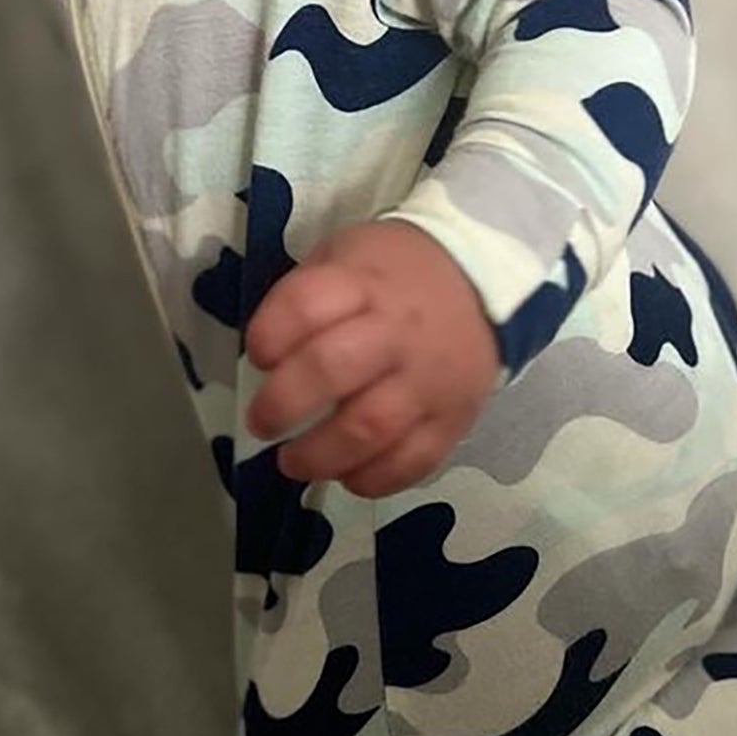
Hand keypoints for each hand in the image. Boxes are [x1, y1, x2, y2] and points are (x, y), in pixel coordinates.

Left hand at [244, 220, 500, 498]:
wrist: (479, 282)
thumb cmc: (391, 275)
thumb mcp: (344, 256)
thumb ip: (305, 296)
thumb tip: (263, 358)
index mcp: (364, 283)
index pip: (307, 305)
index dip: (270, 334)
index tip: (258, 354)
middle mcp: (398, 332)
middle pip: (332, 368)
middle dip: (283, 403)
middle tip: (262, 422)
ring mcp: (429, 379)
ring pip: (370, 427)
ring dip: (320, 455)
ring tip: (292, 462)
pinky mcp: (453, 419)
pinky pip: (412, 461)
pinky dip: (372, 479)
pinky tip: (347, 475)